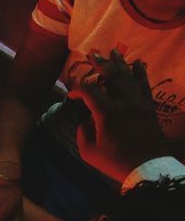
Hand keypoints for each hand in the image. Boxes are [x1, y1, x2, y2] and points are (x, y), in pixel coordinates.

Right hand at [69, 50, 167, 182]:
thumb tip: (85, 120)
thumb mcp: (89, 152)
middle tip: (92, 55)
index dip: (77, 88)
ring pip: (129, 76)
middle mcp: (124, 102)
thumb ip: (83, 133)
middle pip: (112, 75)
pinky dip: (140, 72)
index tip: (71, 94)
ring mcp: (139, 103)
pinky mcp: (149, 107)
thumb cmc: (115, 162)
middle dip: (100, 64)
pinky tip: (137, 63)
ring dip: (120, 63)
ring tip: (113, 52)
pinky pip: (144, 84)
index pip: (89, 91)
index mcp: (107, 113)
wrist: (147, 168)